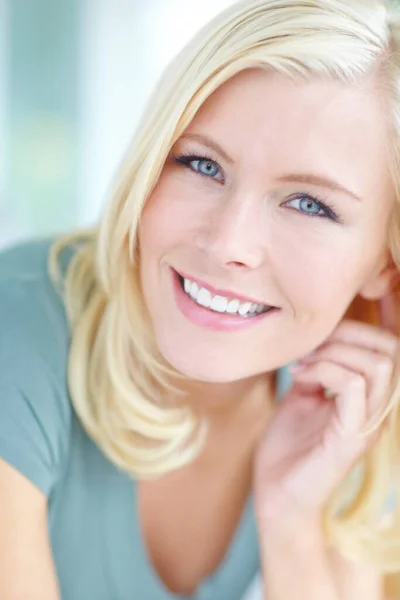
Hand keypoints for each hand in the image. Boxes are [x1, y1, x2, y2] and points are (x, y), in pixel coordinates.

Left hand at [254, 292, 397, 528]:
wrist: (276, 493)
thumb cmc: (288, 446)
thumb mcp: (302, 394)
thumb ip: (317, 367)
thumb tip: (316, 338)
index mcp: (369, 397)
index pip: (387, 346)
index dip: (356, 327)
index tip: (315, 333)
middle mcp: (377, 409)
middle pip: (390, 348)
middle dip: (347, 332)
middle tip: (310, 344)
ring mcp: (368, 424)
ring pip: (380, 364)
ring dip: (336, 350)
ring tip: (304, 361)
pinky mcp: (352, 438)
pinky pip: (353, 386)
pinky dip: (325, 369)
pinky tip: (301, 375)